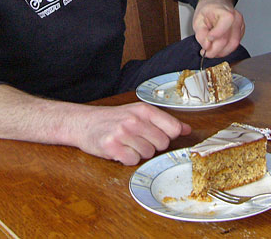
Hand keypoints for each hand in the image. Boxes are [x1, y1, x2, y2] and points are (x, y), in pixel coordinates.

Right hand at [0, 86, 189, 164]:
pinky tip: (118, 151)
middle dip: (152, 146)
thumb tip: (188, 130)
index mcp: (144, 110)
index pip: (172, 128)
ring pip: (147, 154)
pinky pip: (132, 161)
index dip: (168, 136)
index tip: (159, 137)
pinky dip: (126, 159)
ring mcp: (122, 133)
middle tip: (137, 140)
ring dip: (138, 153)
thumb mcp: (139, 114)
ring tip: (126, 144)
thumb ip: (165, 122)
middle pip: (162, 144)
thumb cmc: (114, 119)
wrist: (83, 123)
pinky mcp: (111, 147)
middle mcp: (134, 119)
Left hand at [192, 0, 244, 57]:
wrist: (216, 2)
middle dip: (216, 50)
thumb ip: (201, 35)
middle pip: (228, 40)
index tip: (206, 44)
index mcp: (224, 11)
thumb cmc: (208, 10)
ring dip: (222, 52)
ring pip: (234, 45)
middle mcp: (236, 17)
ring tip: (212, 51)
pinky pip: (235, 44)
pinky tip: (218, 45)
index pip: (224, 27)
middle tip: (206, 53)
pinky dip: (226, 48)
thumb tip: (207, 46)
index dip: (215, 38)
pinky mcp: (242, 30)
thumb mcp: (197, 21)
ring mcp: (240, 24)